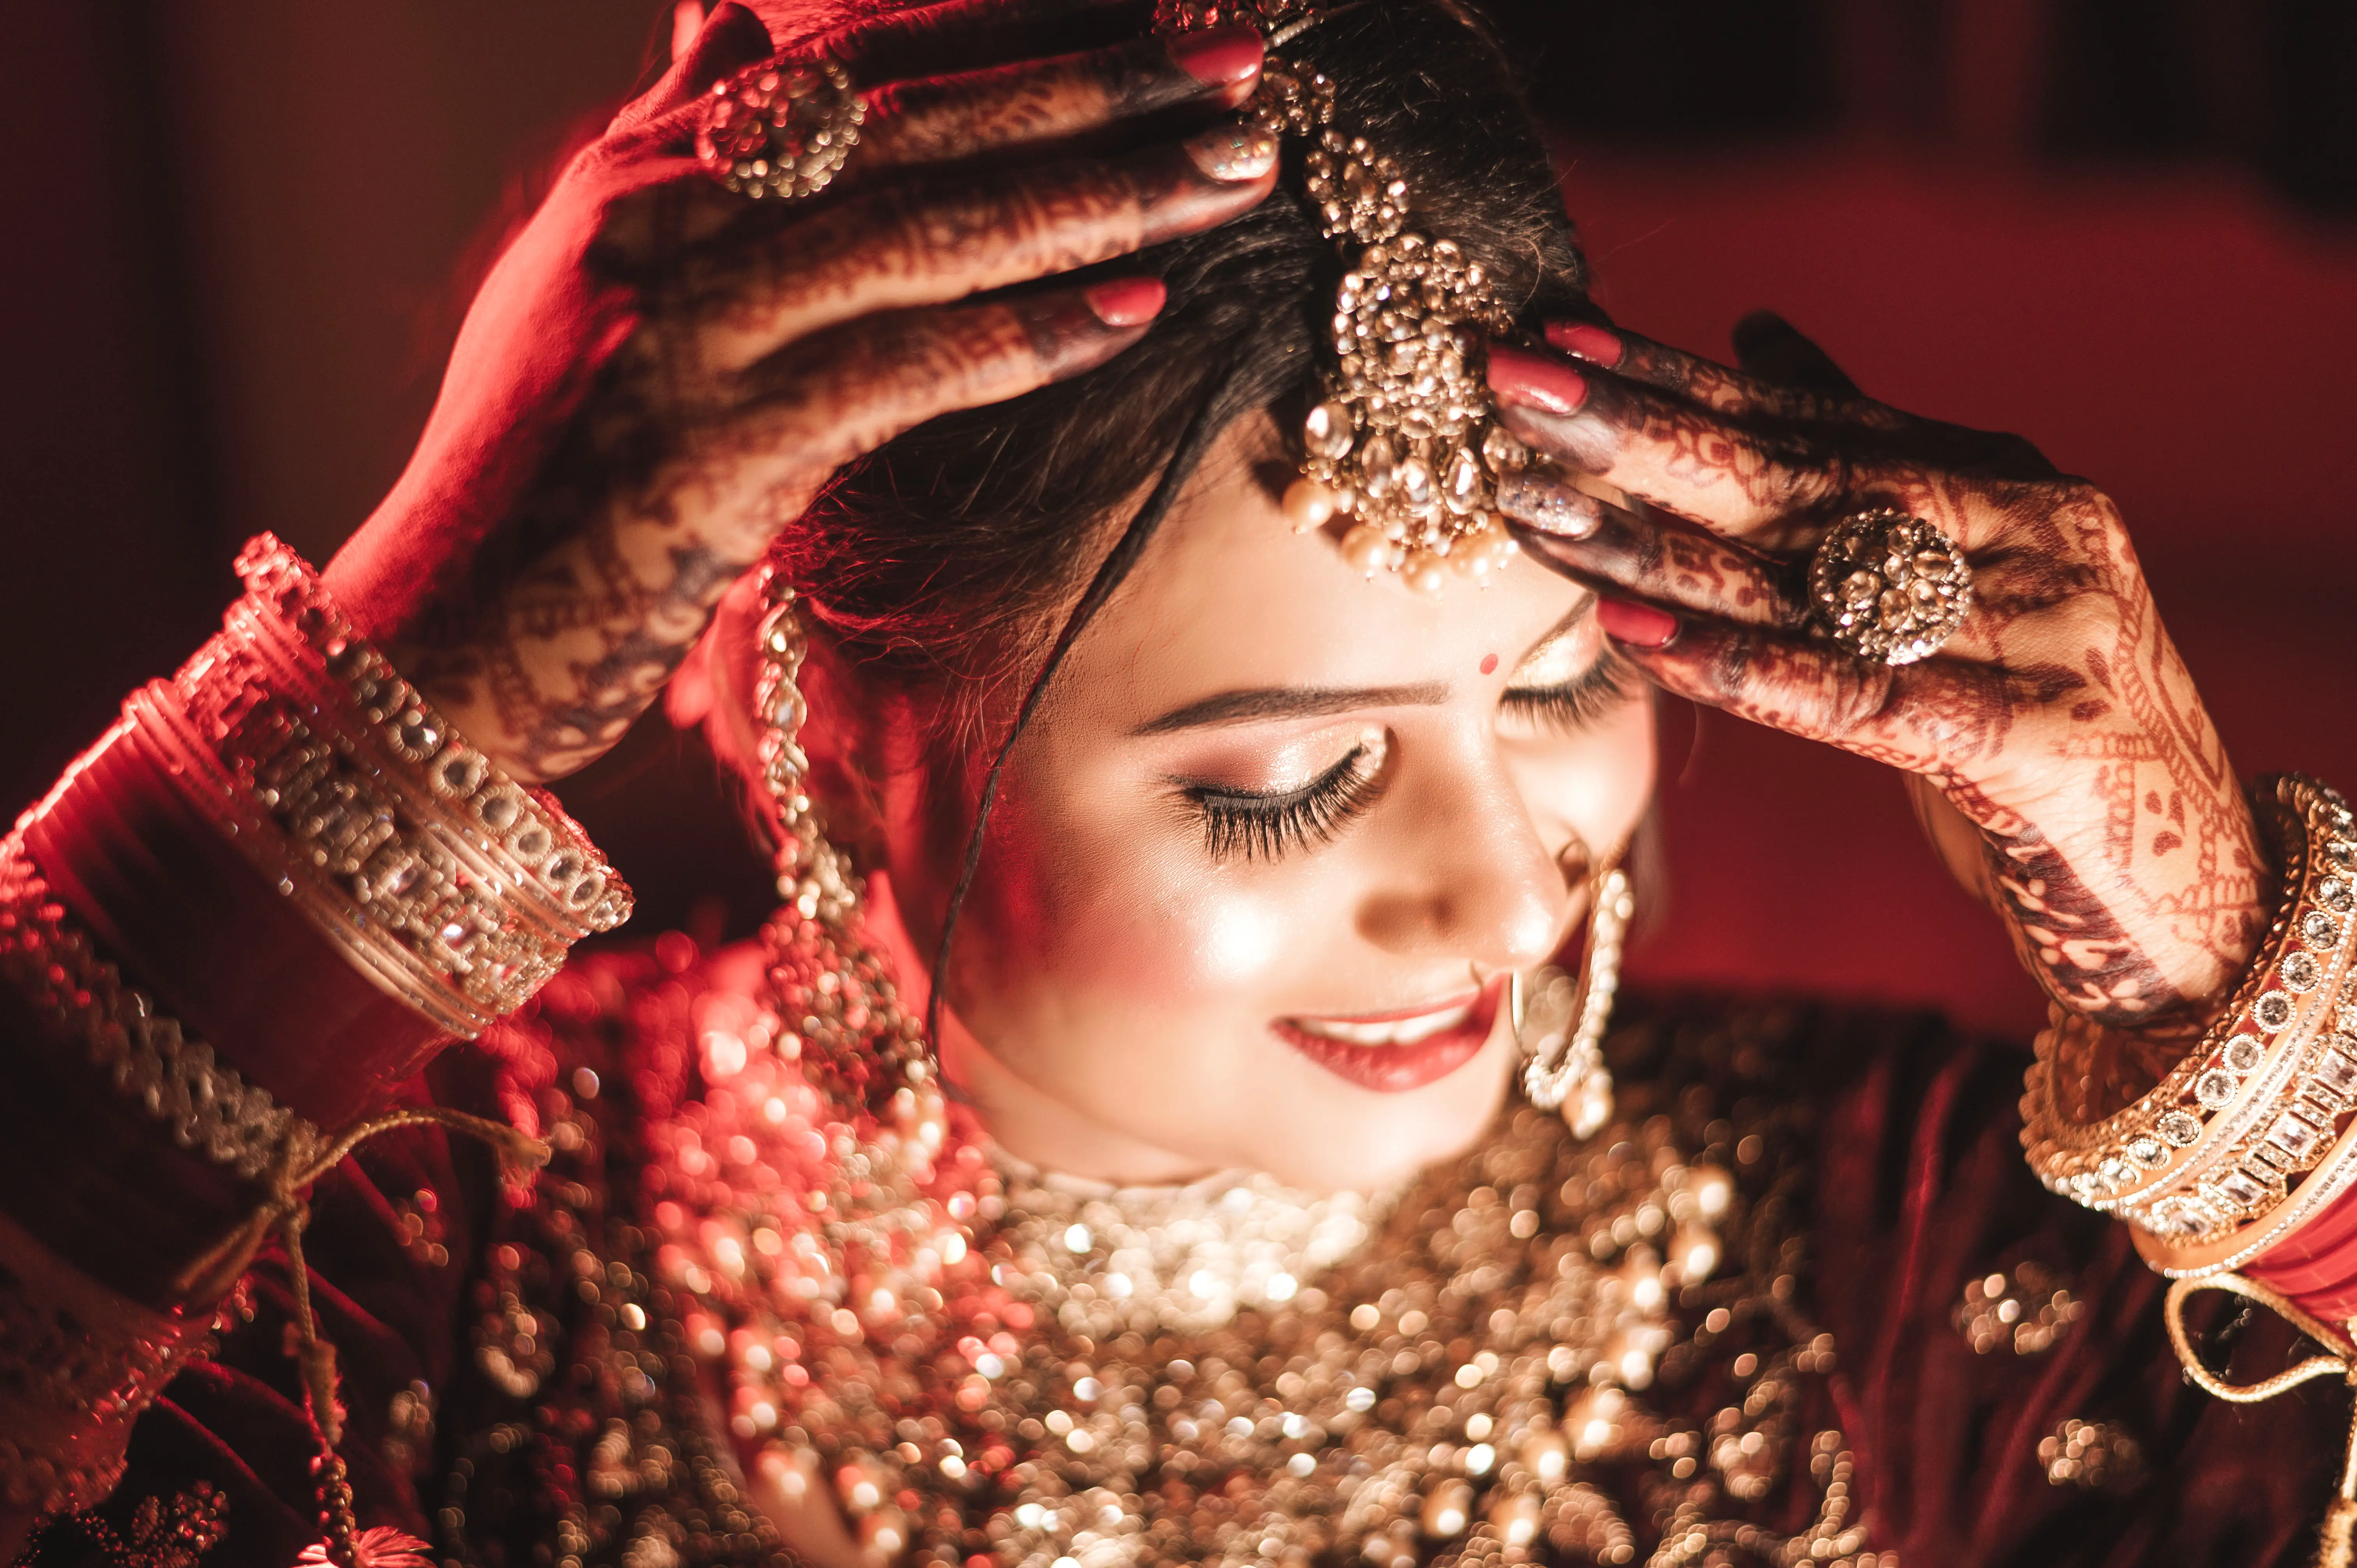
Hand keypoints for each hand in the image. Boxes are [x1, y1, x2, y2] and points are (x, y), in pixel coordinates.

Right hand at [322, 0, 1274, 782]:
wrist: (442, 629)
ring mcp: (680, 331)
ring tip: (1235, 171)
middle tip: (1240, 61)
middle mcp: (658, 219)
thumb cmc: (546, 464)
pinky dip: (1020, 335)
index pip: (852, 59)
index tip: (1151, 12)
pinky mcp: (708, 450)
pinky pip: (896, 370)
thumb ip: (677, 139)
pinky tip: (1136, 309)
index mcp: (643, 167)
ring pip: (920, 230)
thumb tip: (729, 21)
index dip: (1007, 24)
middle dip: (1089, 80)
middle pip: (907, 119)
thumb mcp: (595, 270)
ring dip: (1095, 194)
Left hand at [1487, 315, 2269, 1036]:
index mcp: (2004, 483)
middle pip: (1800, 475)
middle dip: (1642, 431)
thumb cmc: (2046, 730)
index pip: (1810, 414)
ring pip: (1814, 577)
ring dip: (1655, 541)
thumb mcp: (1957, 586)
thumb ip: (1865, 464)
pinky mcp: (2038, 743)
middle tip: (1511, 386)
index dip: (1677, 375)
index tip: (1555, 337)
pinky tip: (1631, 638)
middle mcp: (2030, 532)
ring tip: (1531, 505)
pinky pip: (1859, 700)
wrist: (2199, 887)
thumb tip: (1757, 333)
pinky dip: (1739, 667)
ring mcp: (2045, 631)